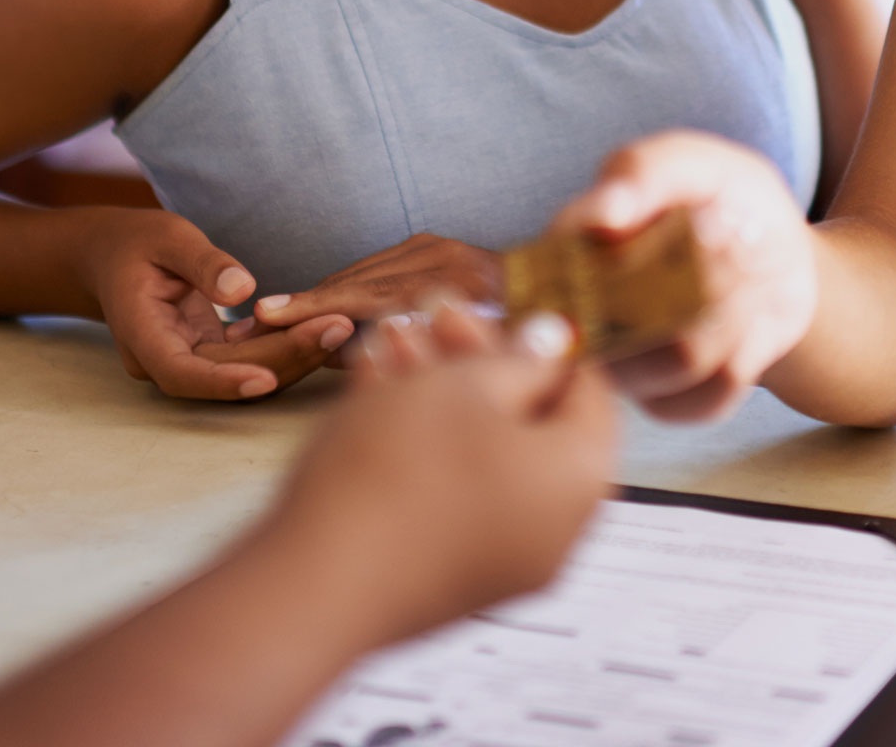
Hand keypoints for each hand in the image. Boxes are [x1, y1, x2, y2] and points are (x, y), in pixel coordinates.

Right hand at [72, 208, 352, 400]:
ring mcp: (186, 358)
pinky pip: (248, 356)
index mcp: (143, 336)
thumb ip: (204, 264)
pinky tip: (322, 323)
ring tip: (341, 326)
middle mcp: (163, 359)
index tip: (265, 379)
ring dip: (292, 354)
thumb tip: (243, 291)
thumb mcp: (169, 238)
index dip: (223, 382)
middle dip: (283, 357)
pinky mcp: (207, 350)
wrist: (112, 255)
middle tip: (338, 327)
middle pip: (224, 374)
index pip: (183, 373)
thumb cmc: (137, 241)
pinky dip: (283, 343)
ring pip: (242, 370)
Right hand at [252, 232, 503, 336]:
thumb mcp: (475, 352)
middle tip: (253, 322)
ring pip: (363, 270)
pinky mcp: (428, 243)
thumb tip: (342, 352)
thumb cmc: (516, 334)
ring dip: (320, 293)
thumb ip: (413, 351)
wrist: (554, 290)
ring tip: (273, 316)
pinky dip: (344, 285)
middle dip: (307, 300)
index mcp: (460, 282)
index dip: (319, 307)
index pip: (375, 294)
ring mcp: (436, 244)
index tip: (270, 315)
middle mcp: (446, 255)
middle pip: (361, 279)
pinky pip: (375, 266)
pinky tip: (314, 304)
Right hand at [261, 300, 618, 644]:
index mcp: (579, 480)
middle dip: (475, 358)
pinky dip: (417, 437)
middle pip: (526, 420)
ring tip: (389, 335)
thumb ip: (521, 359)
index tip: (507, 305)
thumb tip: (555, 343)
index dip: (548, 340)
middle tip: (433, 312)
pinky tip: (373, 383)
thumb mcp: (467, 386)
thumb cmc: (398, 474)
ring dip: (436, 387)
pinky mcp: (440, 575)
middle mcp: (551, 529)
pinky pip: (446, 489)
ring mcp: (494, 559)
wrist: (306, 590)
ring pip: (477, 450)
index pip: (589, 393)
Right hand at [553, 131, 815, 421]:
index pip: (554, 265)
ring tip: (750, 265)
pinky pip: (717, 385)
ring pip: (681, 354)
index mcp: (573, 253)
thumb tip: (601, 212)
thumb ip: (644, 169)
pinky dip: (754, 338)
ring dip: (737, 300)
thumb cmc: (723, 198)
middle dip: (704, 266)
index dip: (618, 244)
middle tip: (732, 227)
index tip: (679, 214)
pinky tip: (754, 310)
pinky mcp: (673, 404)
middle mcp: (586, 319)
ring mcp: (625, 369)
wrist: (783, 254)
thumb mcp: (694, 163)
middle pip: (629, 314)